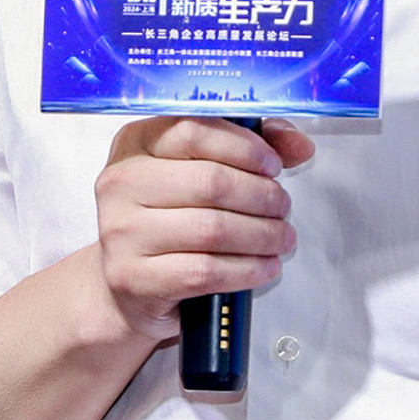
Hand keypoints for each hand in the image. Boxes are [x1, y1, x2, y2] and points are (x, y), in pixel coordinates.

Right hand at [89, 115, 314, 344]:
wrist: (127, 287)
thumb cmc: (167, 224)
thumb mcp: (195, 175)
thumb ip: (245, 150)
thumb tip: (298, 144)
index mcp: (134, 144)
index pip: (194, 131)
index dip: (244, 147)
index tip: (273, 165)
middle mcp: (120, 183)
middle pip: (210, 182)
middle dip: (262, 196)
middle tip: (282, 208)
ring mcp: (121, 231)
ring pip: (212, 229)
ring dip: (262, 235)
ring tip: (281, 238)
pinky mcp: (134, 277)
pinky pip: (206, 271)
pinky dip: (247, 269)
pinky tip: (265, 267)